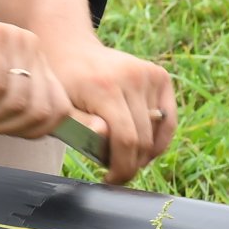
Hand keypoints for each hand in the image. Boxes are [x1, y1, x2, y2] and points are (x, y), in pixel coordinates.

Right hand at [0, 12, 70, 143]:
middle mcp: (29, 46)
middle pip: (40, 110)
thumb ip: (18, 114)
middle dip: (6, 125)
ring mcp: (12, 37)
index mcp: (35, 62)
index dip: (32, 131)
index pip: (59, 109)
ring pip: (17, 101)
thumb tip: (45, 131)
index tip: (3, 128)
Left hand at [45, 39, 177, 182]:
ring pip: (158, 132)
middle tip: (116, 173)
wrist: (71, 49)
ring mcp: (149, 74)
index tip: (111, 180)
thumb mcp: (60, 107)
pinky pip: (168, 118)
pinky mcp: (160, 76)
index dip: (122, 167)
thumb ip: (80, 125)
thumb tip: (105, 135)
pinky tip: (143, 146)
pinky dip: (158, 137)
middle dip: (132, 164)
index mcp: (104, 86)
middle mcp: (131, 77)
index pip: (125, 139)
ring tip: (126, 157)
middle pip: (143, 138)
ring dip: (145, 153)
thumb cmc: (62, 84)